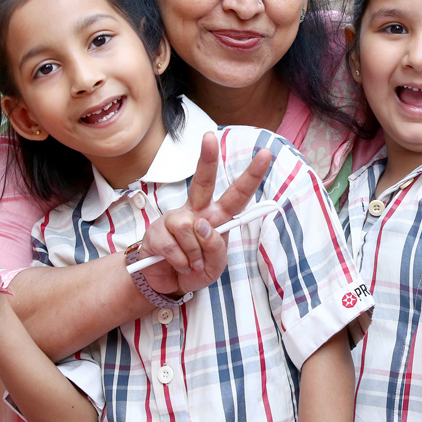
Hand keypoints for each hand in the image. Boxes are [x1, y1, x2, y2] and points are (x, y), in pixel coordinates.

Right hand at [139, 131, 271, 294]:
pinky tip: (178, 264)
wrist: (167, 284)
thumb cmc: (196, 270)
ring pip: (189, 228)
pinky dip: (180, 261)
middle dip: (207, 158)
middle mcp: (197, 211)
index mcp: (218, 216)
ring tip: (192, 263)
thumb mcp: (216, 267)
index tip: (266, 153)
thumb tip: (204, 226)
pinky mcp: (156, 231)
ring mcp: (174, 219)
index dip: (252, 175)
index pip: (238, 194)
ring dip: (194, 253)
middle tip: (210, 137)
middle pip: (203, 181)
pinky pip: (172, 245)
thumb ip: (217, 248)